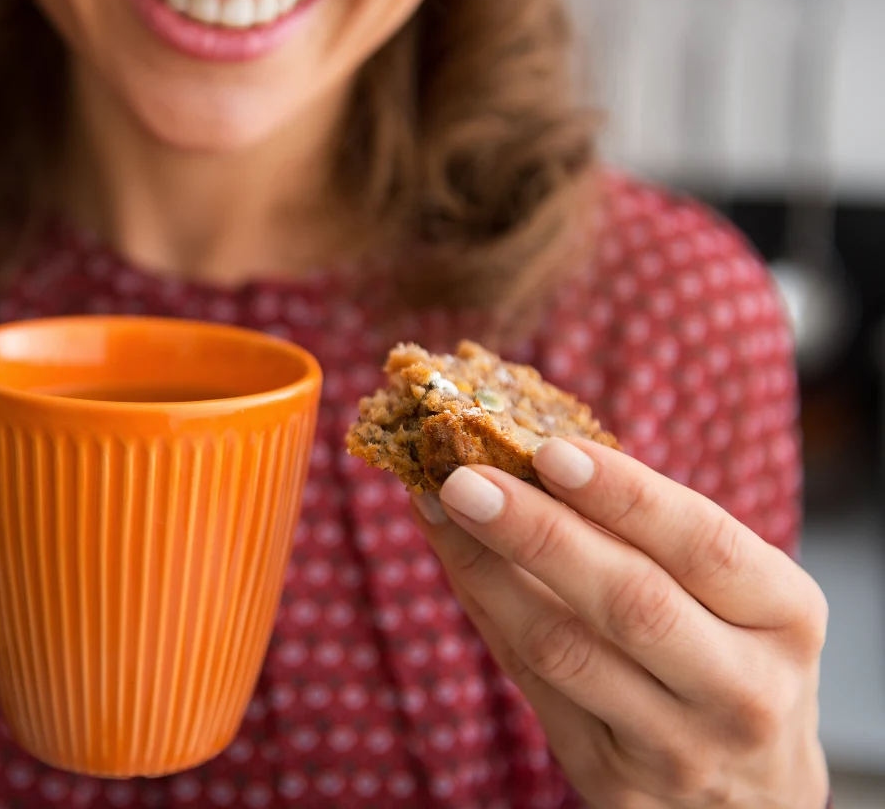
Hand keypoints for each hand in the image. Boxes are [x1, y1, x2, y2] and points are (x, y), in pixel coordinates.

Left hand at [411, 439, 828, 807]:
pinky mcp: (614, 779)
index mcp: (786, 617)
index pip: (703, 545)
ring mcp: (678, 746)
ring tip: (438, 508)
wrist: (751, 793)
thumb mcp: (731, 596)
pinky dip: (485, 613)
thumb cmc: (726, 656)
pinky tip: (454, 560)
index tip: (549, 449)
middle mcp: (744, 690)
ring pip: (566, 650)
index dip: (624, 495)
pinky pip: (532, 683)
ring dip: (488, 571)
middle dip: (538, 532)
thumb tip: (526, 452)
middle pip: (631, 602)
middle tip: (465, 478)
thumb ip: (649, 534)